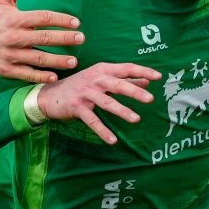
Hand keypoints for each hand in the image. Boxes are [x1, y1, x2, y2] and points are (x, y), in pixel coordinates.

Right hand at [0, 0, 84, 82]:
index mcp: (15, 19)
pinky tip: (55, 76)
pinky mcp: (7, 69)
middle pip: (43, 38)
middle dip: (64, 38)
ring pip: (38, 58)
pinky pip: (26, 74)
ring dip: (57, 61)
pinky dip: (40, 77)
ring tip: (74, 61)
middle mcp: (13, 37)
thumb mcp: (2, 2)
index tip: (76, 22)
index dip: (60, 19)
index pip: (42, 18)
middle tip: (81, 38)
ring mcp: (10, 54)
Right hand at [38, 62, 158, 144]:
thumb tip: (147, 81)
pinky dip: (103, 131)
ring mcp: (85, 93)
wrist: (50, 95)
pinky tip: (113, 140)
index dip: (143, 71)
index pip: (126, 68)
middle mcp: (95, 79)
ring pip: (107, 102)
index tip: (159, 76)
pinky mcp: (77, 107)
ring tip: (136, 119)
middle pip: (118, 84)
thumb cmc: (80, 86)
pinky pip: (92, 120)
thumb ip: (124, 80)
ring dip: (122, 111)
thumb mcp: (101, 79)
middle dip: (135, 91)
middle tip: (150, 99)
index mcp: (103, 70)